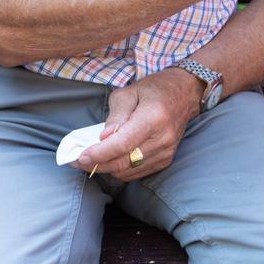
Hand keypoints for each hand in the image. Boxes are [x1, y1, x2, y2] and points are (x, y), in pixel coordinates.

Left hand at [75, 68, 200, 181]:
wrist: (185, 93)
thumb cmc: (154, 89)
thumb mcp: (129, 93)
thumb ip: (115, 116)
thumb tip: (103, 138)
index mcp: (153, 117)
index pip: (123, 144)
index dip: (99, 154)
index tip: (81, 157)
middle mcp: (162, 138)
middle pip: (124, 162)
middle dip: (97, 164)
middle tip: (79, 161)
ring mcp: (166, 151)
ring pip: (128, 171)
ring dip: (108, 168)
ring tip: (94, 159)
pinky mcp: (166, 159)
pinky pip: (137, 173)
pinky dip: (121, 170)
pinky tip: (113, 160)